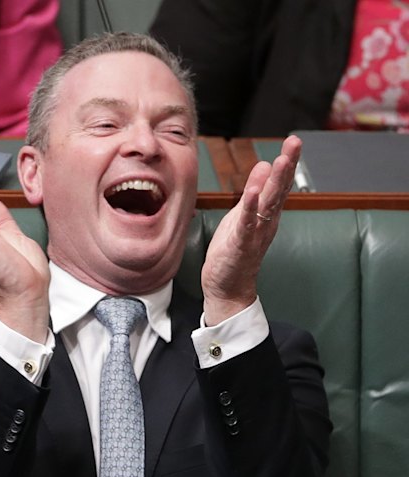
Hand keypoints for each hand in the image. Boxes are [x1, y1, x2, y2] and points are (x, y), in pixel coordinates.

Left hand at [201, 135, 300, 324]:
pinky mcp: (240, 245)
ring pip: (267, 205)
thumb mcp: (243, 215)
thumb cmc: (234, 251)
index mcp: (267, 214)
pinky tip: (252, 194)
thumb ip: (253, 191)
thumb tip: (264, 164)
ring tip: (280, 161)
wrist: (228, 287)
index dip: (287, 163)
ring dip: (273, 183)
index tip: (294, 141)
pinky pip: (246, 226)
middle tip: (295, 143)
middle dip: (287, 166)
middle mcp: (266, 222)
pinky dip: (250, 209)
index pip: (280, 184)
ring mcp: (255, 234)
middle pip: (279, 190)